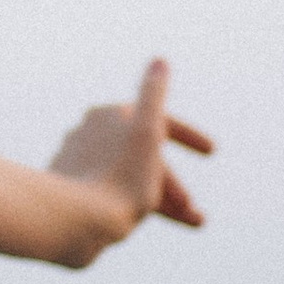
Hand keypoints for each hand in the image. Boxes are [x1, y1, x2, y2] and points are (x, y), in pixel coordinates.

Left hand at [46, 60, 212, 241]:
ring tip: (193, 222)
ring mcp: (78, 163)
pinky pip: (112, 194)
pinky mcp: (71, 190)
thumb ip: (154, 94)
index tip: (212, 152)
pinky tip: (149, 222)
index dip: (189, 136)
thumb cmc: (118, 177)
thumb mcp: (146, 133)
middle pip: (145, 156)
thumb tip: (160, 61)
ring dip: (165, 201)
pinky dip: (137, 207)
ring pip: (131, 178)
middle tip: (196, 211)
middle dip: (176, 184)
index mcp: (106, 115)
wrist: (74, 220)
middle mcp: (88, 133)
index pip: (157, 121)